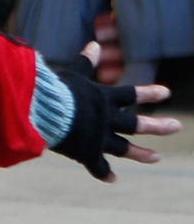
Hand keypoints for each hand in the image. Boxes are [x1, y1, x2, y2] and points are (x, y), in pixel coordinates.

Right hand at [50, 43, 179, 181]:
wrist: (45, 113)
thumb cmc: (56, 90)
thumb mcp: (72, 74)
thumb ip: (84, 62)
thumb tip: (94, 45)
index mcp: (105, 99)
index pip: (131, 94)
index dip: (148, 93)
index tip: (166, 93)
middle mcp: (107, 119)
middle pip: (136, 124)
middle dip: (157, 126)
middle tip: (177, 126)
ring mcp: (99, 138)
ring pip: (124, 148)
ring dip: (141, 154)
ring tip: (157, 158)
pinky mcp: (86, 153)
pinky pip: (97, 166)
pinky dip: (104, 173)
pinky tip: (113, 179)